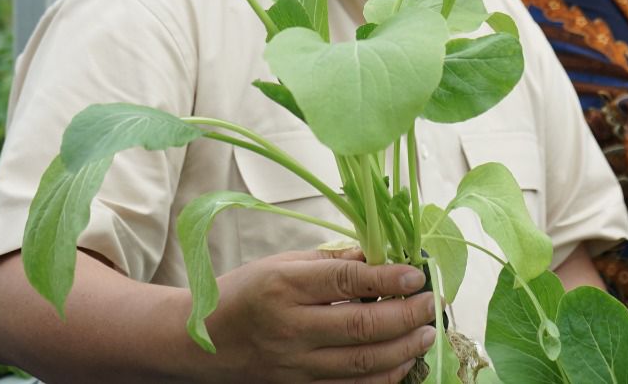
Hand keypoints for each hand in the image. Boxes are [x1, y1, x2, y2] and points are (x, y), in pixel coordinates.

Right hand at [204, 248, 438, 382]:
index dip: (387, 278)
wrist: (196, 342)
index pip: (345, 281)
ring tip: (426, 332)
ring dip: (402, 348)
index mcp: (284, 287)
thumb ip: (331, 262)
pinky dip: (381, 377)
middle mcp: (289, 328)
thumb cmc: (241, 293)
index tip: (417, 274)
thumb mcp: (281, 263)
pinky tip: (402, 361)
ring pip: (360, 363)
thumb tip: (380, 256)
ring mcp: (293, 364)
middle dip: (405, 316)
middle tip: (431, 304)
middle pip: (360, 327)